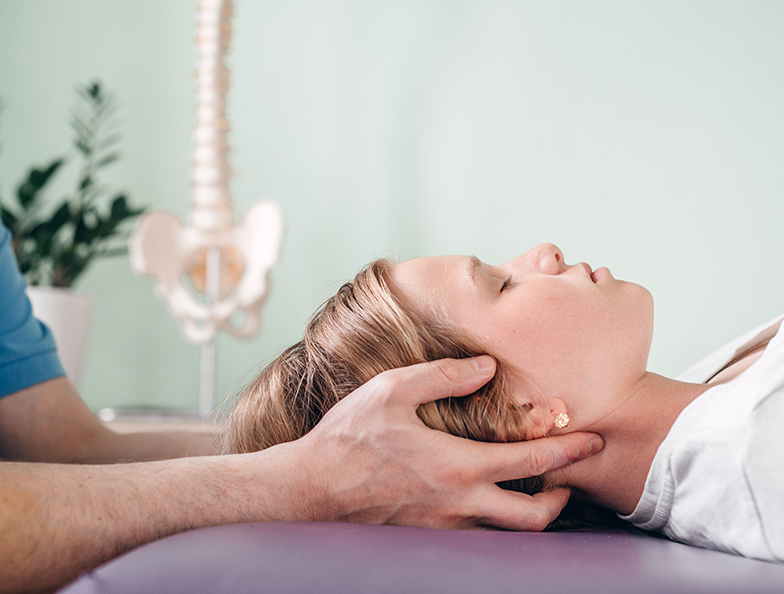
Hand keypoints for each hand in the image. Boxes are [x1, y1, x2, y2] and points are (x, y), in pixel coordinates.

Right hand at [291, 356, 603, 529]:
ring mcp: (443, 525)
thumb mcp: (392, 390)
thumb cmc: (348, 437)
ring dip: (531, 512)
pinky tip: (487, 496)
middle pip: (533, 517)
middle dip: (564, 499)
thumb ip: (443, 375)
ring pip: (506, 531)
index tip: (593, 439)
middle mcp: (458, 502)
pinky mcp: (426, 535)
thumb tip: (486, 366)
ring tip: (536, 488)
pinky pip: (476, 533)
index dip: (569, 450)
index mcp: (457, 465)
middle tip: (572, 480)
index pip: (530, 461)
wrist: (309, 490)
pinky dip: (495, 518)